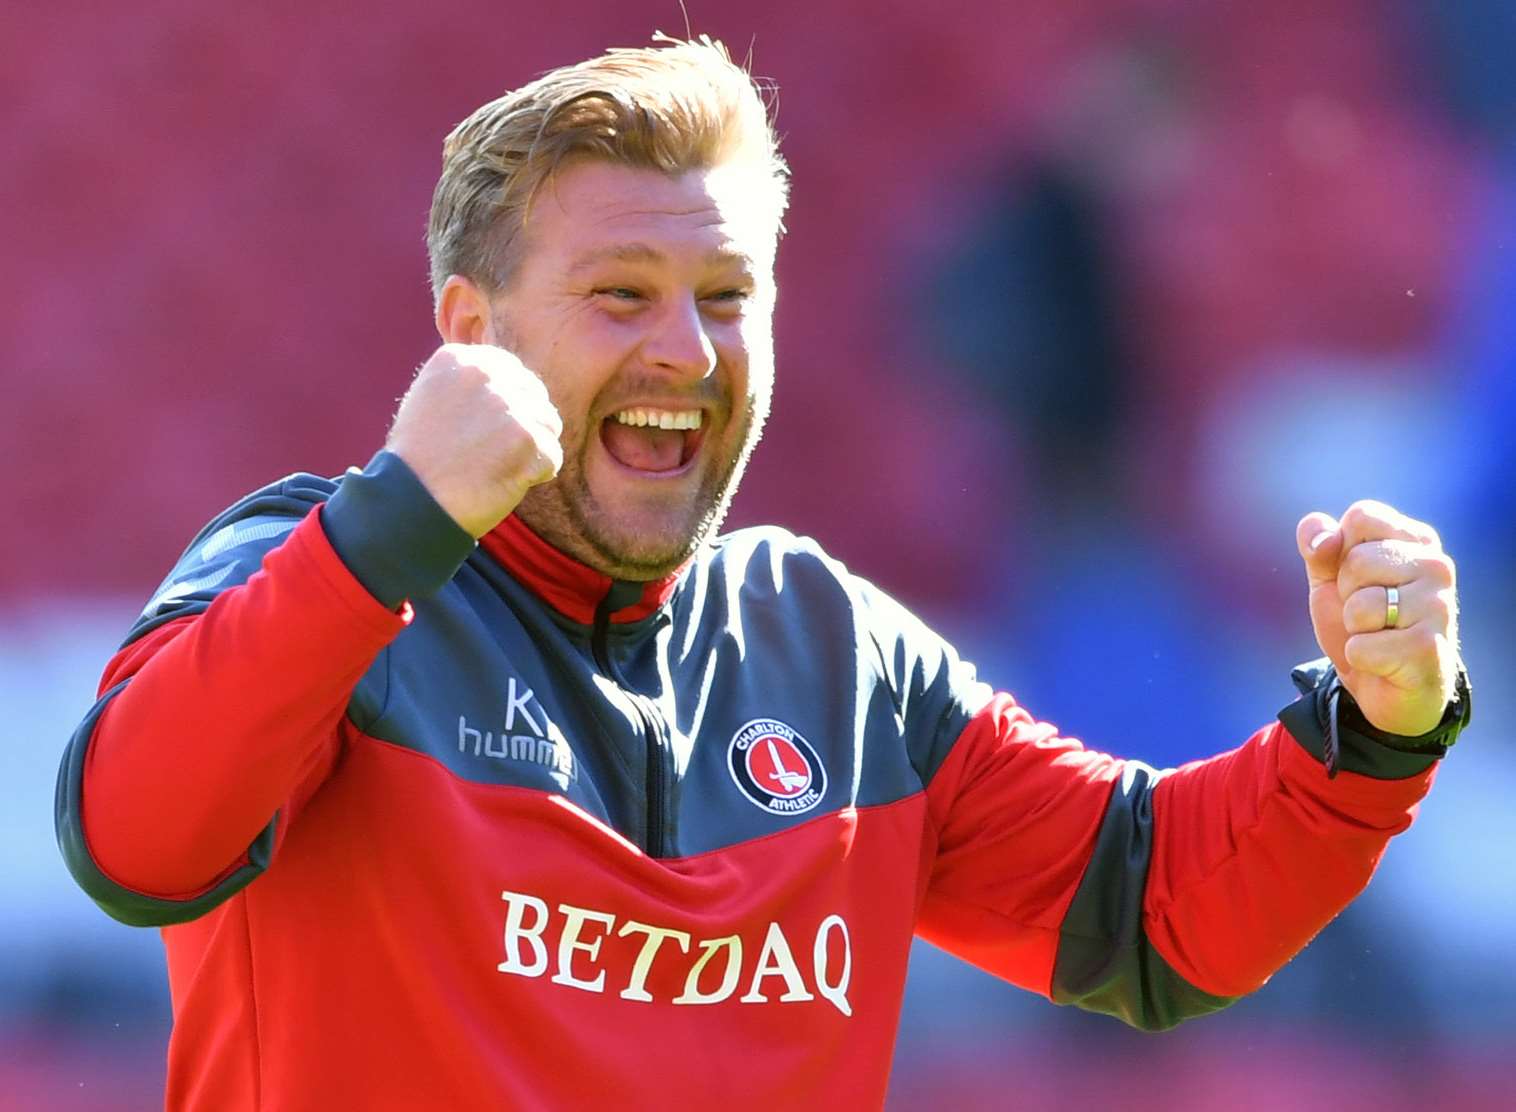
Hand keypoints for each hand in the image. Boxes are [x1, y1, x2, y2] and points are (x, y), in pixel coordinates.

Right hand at [386, 343, 563, 537]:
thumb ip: (471, 382)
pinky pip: (552, 458)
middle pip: (535, 396)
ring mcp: (510, 405)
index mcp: (461, 359)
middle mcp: (486, 374)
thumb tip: (515, 381)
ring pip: (548, 425)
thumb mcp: (432, 399)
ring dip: (530, 451)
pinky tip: (500, 481)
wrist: (412, 501)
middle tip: (490, 454)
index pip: (513, 372)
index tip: (486, 431)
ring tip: (493, 467)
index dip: (509, 405)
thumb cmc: (419, 459)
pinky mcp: (528, 439)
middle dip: (523, 426)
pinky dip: (534, 476)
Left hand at [1296, 500, 1460, 736]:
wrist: (1385, 686)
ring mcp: (1438, 607)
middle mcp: (1436, 567)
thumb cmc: (1362, 623)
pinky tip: (1385, 661)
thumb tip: (1319, 534)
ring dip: (1354, 628)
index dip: (1341, 551)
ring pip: (1360, 606)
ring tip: (1378, 635)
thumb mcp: (1330, 579)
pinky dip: (1359, 657)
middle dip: (1346, 594)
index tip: (1357, 577)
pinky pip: (1361, 647)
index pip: (1362, 516)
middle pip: (1357, 561)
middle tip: (1369, 614)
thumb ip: (1319, 547)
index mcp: (1416, 541)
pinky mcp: (1428, 648)